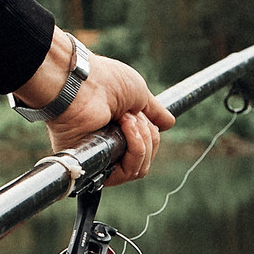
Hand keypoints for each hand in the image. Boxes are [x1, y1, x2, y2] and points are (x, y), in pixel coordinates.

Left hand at [16, 31, 174, 186]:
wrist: (84, 83)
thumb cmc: (105, 81)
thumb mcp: (139, 93)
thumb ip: (154, 112)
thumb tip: (169, 122)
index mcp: (117, 128)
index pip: (145, 147)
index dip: (151, 134)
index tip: (144, 115)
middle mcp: (109, 144)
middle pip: (146, 159)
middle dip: (149, 136)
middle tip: (134, 116)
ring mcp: (102, 156)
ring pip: (139, 168)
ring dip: (143, 141)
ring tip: (127, 120)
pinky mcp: (95, 165)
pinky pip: (127, 172)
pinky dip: (135, 149)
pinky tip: (125, 127)